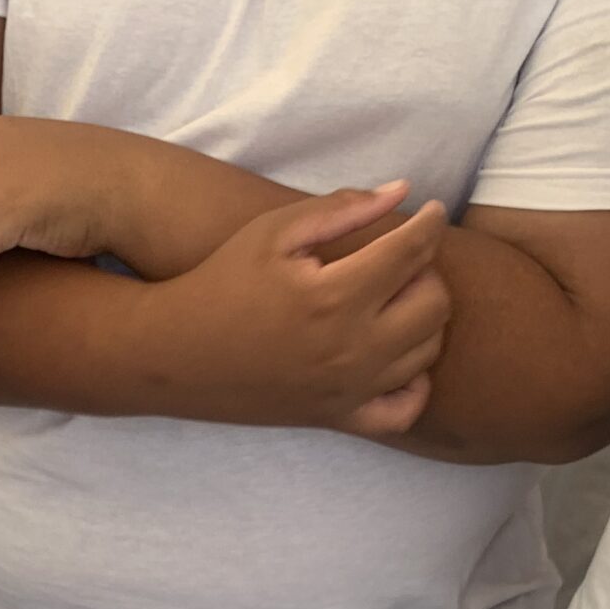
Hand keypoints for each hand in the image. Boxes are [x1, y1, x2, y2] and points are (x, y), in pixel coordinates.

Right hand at [153, 183, 451, 436]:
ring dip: (423, 317)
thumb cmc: (221, 283)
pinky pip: (405, 409)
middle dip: (428, 270)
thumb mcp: (273, 232)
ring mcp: (347, 390)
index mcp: (333, 296)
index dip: (430, 224)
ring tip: (393, 297)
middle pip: (434, 303)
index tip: (430, 211)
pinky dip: (414, 382)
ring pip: (427, 350)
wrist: (174, 355)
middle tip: (402, 257)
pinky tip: (393, 355)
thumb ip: (342, 208)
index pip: (413, 252)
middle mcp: (349, 349)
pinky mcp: (337, 417)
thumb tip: (404, 191)